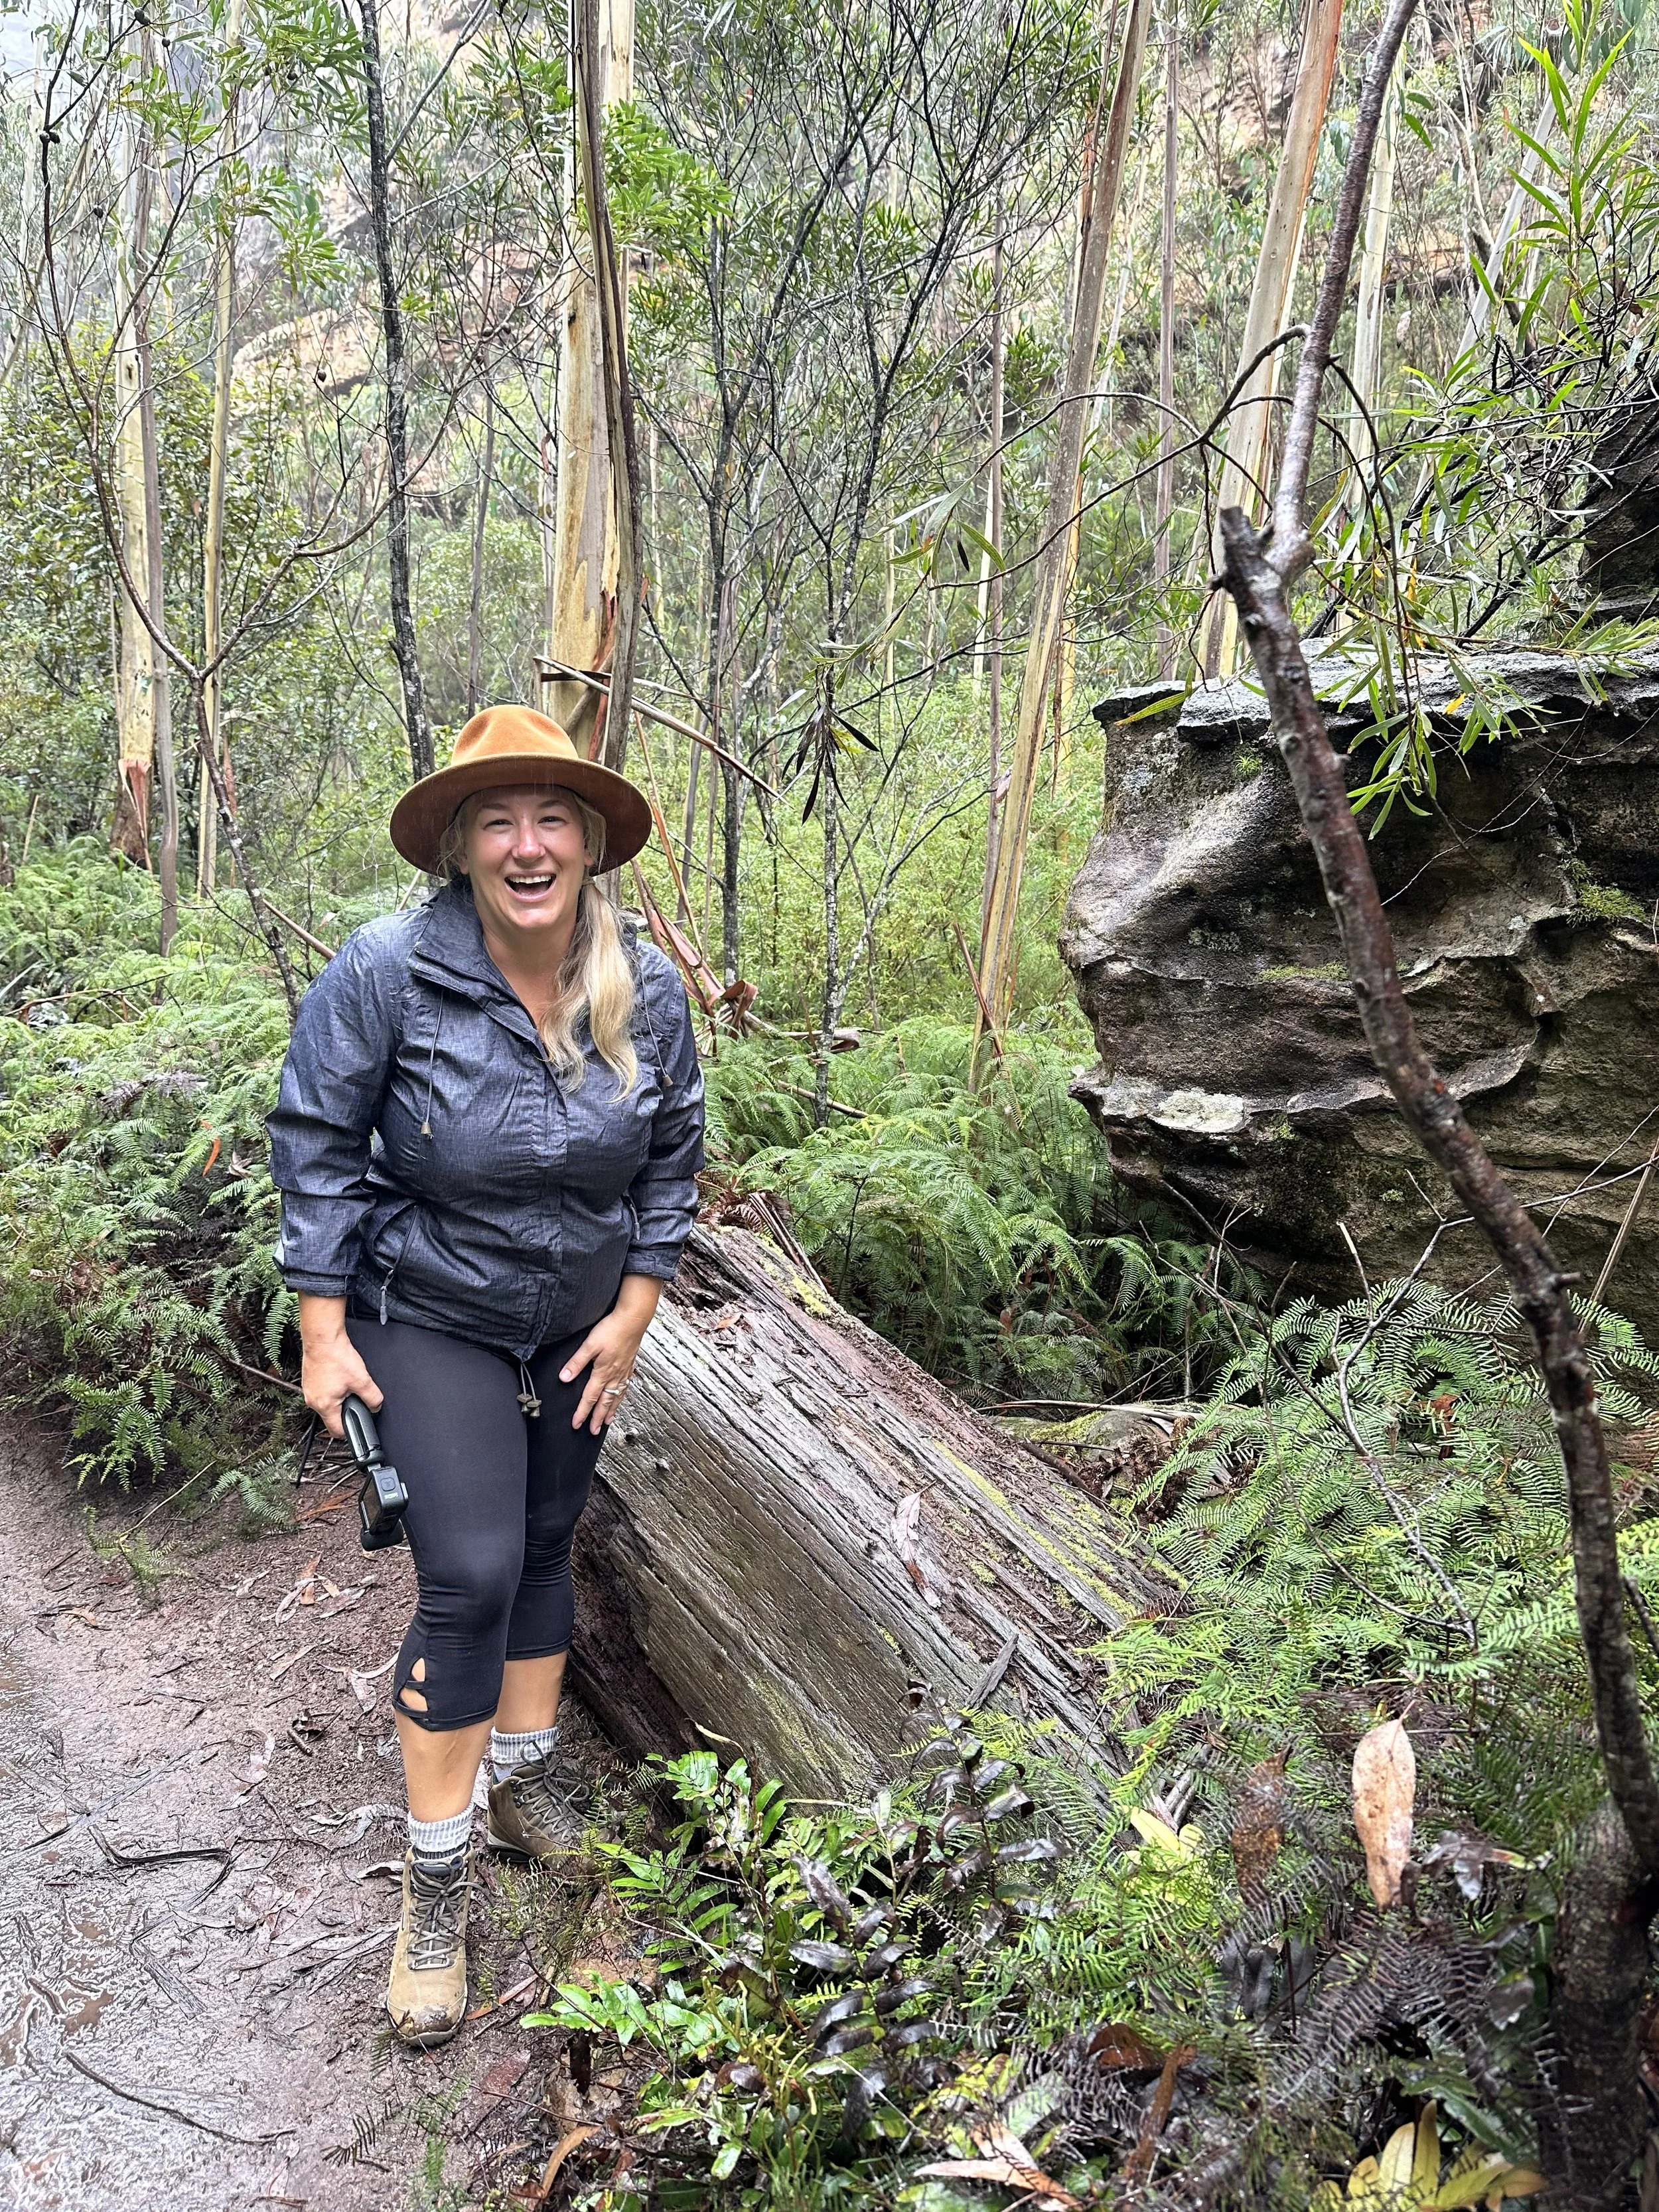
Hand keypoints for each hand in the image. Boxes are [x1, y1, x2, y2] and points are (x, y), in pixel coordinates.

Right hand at [298, 1293, 381, 1438]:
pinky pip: (322, 1392)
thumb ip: (373, 1398)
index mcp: (324, 1405)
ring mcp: (308, 1391)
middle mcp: (313, 1401)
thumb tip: (376, 1407)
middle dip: (345, 1411)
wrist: (322, 1338)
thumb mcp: (362, 1380)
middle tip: (355, 1397)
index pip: (337, 1431)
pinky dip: (331, 1389)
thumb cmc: (337, 1357)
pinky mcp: (309, 1382)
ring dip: (339, 1399)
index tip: (357, 1424)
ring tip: (347, 1384)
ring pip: (327, 1404)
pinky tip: (338, 1377)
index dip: (350, 1429)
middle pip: (331, 1417)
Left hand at [561, 1275, 661, 1433]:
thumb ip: (576, 1362)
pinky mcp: (629, 1364)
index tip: (577, 1424)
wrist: (633, 1319)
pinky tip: (620, 1396)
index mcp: (603, 1372)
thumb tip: (564, 1378)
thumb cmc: (612, 1329)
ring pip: (616, 1396)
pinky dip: (621, 1396)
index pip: (590, 1397)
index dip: (582, 1412)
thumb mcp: (589, 1345)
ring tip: (607, 1421)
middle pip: (605, 1402)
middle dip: (597, 1418)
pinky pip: (625, 1387)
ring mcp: (624, 1371)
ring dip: (611, 1410)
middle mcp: (614, 1375)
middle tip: (593, 1431)